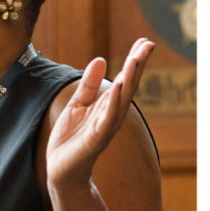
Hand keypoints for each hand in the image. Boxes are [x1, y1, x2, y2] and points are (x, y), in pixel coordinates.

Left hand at [46, 39, 154, 189]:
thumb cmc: (70, 139)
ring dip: (130, 78)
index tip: (144, 41)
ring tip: (136, 58)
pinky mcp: (96, 138)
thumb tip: (101, 59)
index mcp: (109, 105)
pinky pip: (107, 117)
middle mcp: (113, 114)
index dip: (134, 60)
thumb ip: (88, 84)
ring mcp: (106, 126)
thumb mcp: (77, 104)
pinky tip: (117, 85)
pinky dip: (113, 101)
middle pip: (129, 85)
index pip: (125, 79)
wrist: (60, 169)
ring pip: (122, 99)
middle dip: (138, 64)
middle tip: (148, 44)